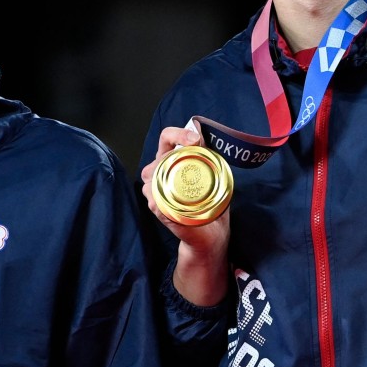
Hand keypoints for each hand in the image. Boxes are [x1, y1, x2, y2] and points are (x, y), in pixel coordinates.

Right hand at [141, 126, 231, 306]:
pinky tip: (177, 202)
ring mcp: (155, 190)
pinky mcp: (157, 208)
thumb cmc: (211, 203)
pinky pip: (154, 198)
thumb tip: (202, 131)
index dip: (178, 134)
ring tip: (194, 184)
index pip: (167, 138)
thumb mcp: (213, 175)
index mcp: (171, 162)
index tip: (195, 139)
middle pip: (160, 155)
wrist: (211, 235)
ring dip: (175, 174)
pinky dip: (165, 197)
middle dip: (179, 152)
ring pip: (154, 174)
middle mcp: (159, 173)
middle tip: (200, 156)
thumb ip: (206, 154)